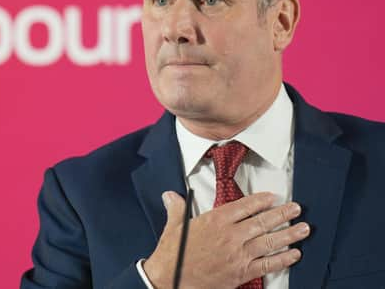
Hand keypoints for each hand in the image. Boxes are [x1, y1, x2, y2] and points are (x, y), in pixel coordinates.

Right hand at [143, 191, 308, 288]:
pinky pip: (267, 265)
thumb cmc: (173, 253)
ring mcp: (238, 255)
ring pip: (269, 242)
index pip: (245, 206)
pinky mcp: (241, 273)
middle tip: (296, 209)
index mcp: (215, 221)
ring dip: (289, 235)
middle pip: (262, 222)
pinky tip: (294, 254)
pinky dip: (282, 260)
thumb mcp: (174, 226)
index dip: (261, 200)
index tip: (272, 197)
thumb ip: (176, 208)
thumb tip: (170, 195)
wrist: (170, 278)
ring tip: (303, 229)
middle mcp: (230, 236)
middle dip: (282, 214)